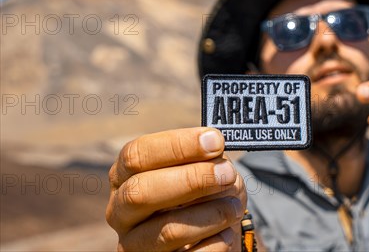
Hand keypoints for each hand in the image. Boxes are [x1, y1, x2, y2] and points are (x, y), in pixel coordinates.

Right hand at [105, 128, 245, 250]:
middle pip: (140, 191)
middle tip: (227, 174)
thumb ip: (206, 159)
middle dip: (191, 179)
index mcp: (125, 176)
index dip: (177, 145)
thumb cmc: (204, 193)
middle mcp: (121, 211)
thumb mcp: (205, 169)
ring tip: (234, 206)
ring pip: (167, 231)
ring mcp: (134, 245)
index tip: (215, 141)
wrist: (211, 234)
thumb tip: (214, 152)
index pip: (136, 154)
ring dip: (210, 214)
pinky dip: (214, 243)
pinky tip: (226, 233)